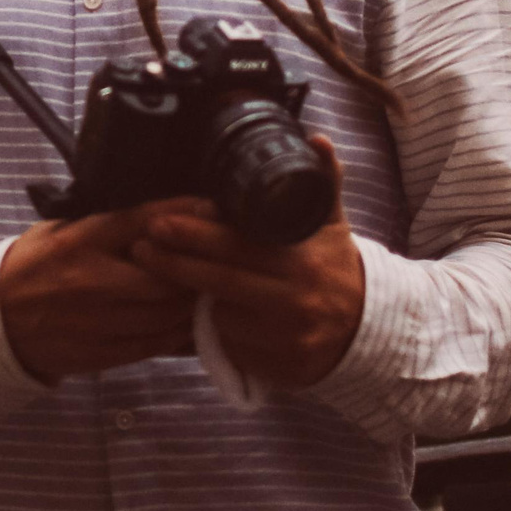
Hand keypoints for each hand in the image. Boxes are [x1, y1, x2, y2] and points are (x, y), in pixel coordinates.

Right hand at [0, 201, 203, 381]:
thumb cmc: (33, 264)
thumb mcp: (62, 230)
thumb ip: (108, 224)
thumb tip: (167, 214)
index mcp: (79, 241)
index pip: (141, 222)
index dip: (182, 215)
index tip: (212, 210)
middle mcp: (90, 281)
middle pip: (164, 278)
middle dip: (193, 271)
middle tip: (210, 263)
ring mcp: (95, 322)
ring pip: (164, 316)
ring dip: (190, 306)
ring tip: (204, 294)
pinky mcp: (99, 354)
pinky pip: (153, 347)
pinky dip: (176, 336)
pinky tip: (185, 325)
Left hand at [130, 138, 364, 390]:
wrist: (370, 330)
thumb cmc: (335, 268)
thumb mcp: (332, 224)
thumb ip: (323, 181)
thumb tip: (318, 140)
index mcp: (302, 262)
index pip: (237, 246)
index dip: (194, 235)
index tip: (159, 222)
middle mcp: (294, 302)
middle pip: (219, 281)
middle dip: (173, 264)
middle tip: (140, 246)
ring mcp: (287, 341)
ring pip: (220, 318)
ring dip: (198, 302)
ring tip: (179, 282)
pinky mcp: (280, 371)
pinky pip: (233, 348)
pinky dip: (219, 334)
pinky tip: (212, 318)